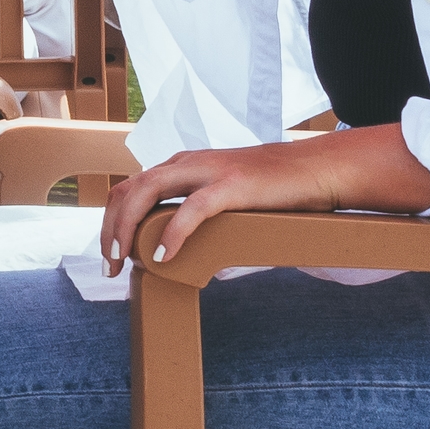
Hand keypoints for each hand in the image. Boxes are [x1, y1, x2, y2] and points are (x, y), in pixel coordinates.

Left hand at [93, 124, 429, 271]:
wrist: (319, 169)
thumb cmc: (276, 189)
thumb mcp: (227, 197)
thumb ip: (201, 215)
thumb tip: (184, 255)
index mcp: (183, 165)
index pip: (130, 187)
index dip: (112, 220)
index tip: (112, 253)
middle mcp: (188, 162)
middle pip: (129, 191)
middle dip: (111, 229)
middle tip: (110, 266)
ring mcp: (209, 170)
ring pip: (148, 193)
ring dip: (128, 229)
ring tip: (124, 261)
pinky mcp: (232, 185)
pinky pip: (192, 210)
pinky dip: (173, 233)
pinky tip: (164, 256)